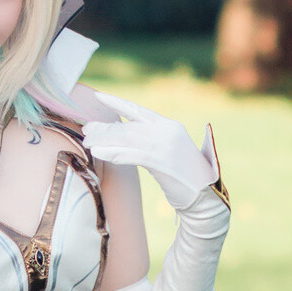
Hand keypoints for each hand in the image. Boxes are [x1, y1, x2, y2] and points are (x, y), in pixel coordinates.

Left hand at [82, 94, 216, 211]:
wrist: (204, 194)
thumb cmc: (186, 177)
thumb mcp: (171, 152)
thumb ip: (153, 141)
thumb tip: (127, 137)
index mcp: (169, 125)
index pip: (137, 110)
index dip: (116, 102)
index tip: (98, 96)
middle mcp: (166, 131)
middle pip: (128, 125)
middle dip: (105, 128)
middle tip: (86, 130)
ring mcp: (164, 145)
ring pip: (127, 138)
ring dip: (104, 140)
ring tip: (87, 141)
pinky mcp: (161, 162)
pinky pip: (131, 155)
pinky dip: (112, 153)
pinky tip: (98, 153)